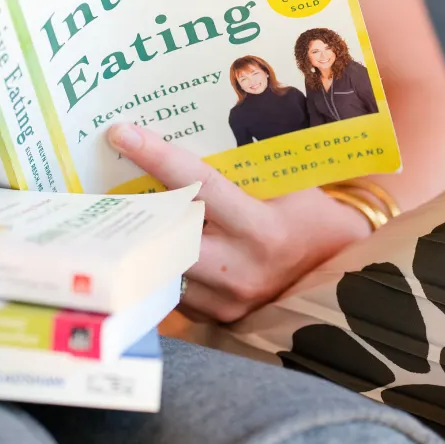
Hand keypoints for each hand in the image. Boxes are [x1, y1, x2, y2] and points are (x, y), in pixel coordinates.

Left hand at [107, 123, 370, 323]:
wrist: (341, 270)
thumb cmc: (314, 216)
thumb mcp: (291, 185)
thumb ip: (244, 168)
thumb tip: (188, 125)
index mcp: (262, 231)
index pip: (199, 187)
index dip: (158, 157)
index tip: (122, 133)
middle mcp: (240, 271)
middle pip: (165, 233)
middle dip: (135, 206)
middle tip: (103, 176)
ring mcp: (226, 301)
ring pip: (163, 263)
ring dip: (143, 235)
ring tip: (120, 206)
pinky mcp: (216, 319)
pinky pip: (174, 286)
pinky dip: (161, 260)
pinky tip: (150, 239)